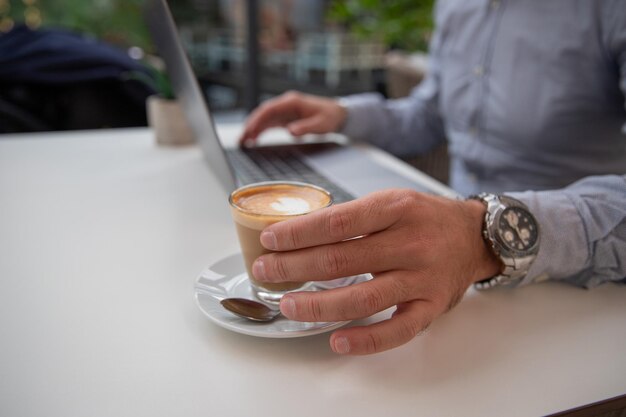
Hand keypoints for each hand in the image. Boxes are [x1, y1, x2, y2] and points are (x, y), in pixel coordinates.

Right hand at [239, 91, 346, 144]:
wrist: (337, 114)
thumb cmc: (330, 117)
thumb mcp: (321, 124)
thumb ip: (305, 127)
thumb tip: (290, 131)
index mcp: (292, 102)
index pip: (269, 109)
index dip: (257, 119)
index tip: (249, 130)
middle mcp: (285, 104)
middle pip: (263, 113)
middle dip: (251, 125)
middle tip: (242, 139)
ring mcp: (284, 110)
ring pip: (264, 118)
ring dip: (253, 128)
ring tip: (243, 142)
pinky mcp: (285, 117)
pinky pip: (269, 123)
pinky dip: (260, 130)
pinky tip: (253, 140)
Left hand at [252, 190, 501, 354]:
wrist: (474, 237)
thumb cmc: (424, 218)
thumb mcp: (392, 201)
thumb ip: (352, 217)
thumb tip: (298, 234)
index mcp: (396, 209)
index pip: (337, 223)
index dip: (298, 234)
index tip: (270, 240)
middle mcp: (410, 243)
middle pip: (341, 260)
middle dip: (295, 267)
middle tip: (265, 271)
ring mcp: (422, 278)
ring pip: (362, 298)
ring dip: (318, 305)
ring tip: (287, 305)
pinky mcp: (430, 307)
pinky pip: (396, 330)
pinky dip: (366, 340)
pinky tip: (337, 340)